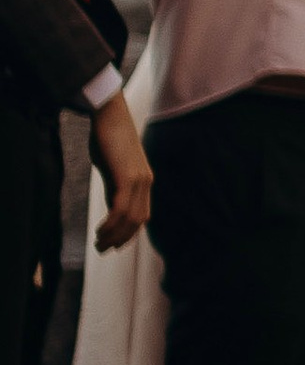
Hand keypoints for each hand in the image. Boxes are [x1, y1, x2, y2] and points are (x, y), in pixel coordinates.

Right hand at [89, 89, 149, 251]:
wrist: (109, 114)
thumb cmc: (106, 138)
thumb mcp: (112, 168)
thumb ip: (115, 187)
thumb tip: (113, 208)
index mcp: (144, 180)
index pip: (142, 215)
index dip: (130, 233)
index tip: (115, 244)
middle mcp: (146, 182)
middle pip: (138, 221)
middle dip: (122, 239)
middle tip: (103, 250)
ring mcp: (139, 180)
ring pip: (130, 218)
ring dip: (114, 235)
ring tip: (99, 244)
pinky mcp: (128, 177)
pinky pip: (121, 209)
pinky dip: (111, 224)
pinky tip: (100, 231)